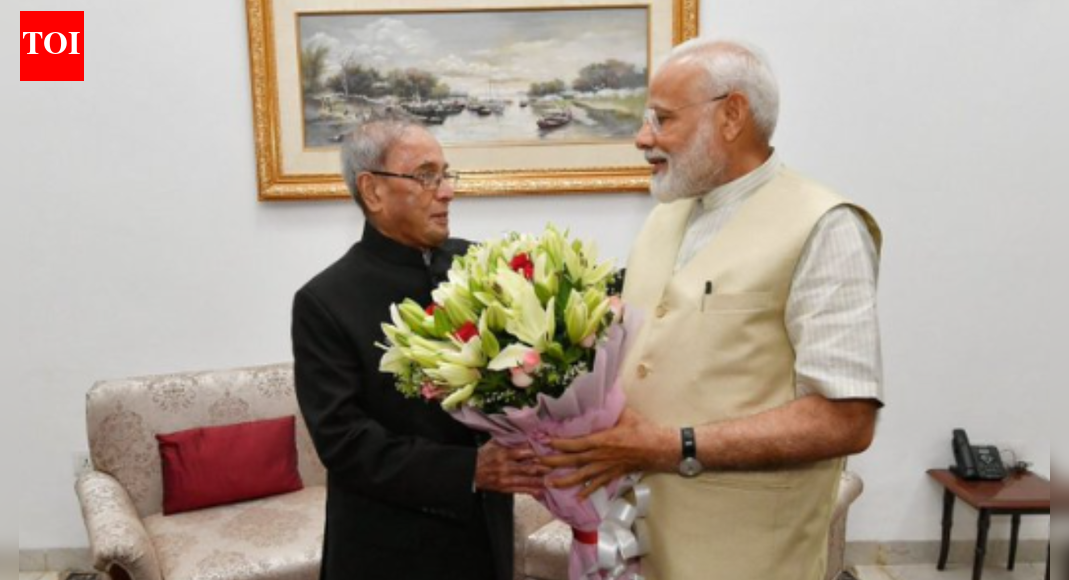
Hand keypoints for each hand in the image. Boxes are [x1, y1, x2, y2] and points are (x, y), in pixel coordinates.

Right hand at [475, 440, 549, 496]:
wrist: (470, 472)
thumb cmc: (483, 455)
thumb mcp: (494, 443)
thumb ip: (509, 441)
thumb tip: (526, 437)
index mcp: (502, 454)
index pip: (522, 453)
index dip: (535, 453)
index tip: (546, 452)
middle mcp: (505, 467)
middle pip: (527, 468)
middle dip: (542, 467)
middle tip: (555, 466)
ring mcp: (505, 479)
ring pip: (526, 480)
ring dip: (540, 480)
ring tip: (552, 479)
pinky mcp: (504, 489)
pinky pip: (520, 490)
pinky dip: (532, 491)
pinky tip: (541, 491)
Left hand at [541, 408, 674, 498]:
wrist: (659, 448)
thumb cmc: (642, 429)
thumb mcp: (625, 413)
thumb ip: (610, 406)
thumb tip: (601, 392)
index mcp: (601, 440)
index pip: (575, 443)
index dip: (558, 444)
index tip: (544, 442)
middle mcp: (600, 456)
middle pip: (572, 461)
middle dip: (553, 463)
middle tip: (537, 463)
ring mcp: (606, 468)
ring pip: (581, 476)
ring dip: (564, 481)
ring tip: (549, 484)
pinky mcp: (613, 475)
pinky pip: (597, 484)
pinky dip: (587, 491)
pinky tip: (577, 497)